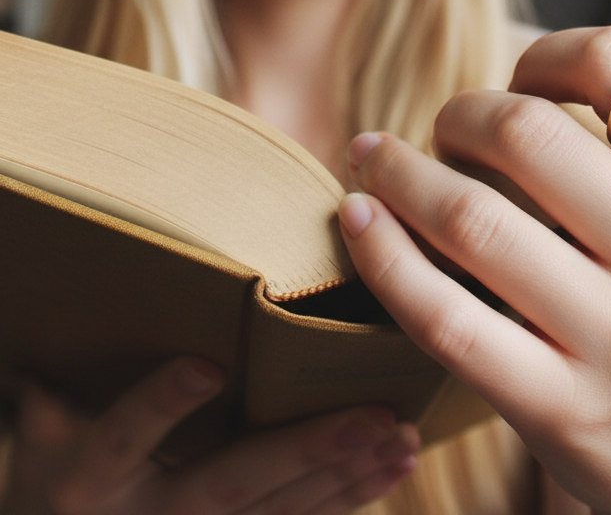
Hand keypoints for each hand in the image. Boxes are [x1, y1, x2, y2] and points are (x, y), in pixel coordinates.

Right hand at [2, 357, 417, 514]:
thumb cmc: (58, 457)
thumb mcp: (51, 416)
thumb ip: (83, 365)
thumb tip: (114, 277)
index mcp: (89, 474)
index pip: (124, 433)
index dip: (162, 402)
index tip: (205, 365)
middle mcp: (145, 514)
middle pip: (230, 482)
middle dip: (305, 450)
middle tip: (371, 416)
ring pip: (278, 511)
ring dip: (346, 474)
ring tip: (401, 434)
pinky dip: (349, 497)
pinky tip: (392, 466)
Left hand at [338, 26, 610, 514]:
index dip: (554, 51)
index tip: (525, 75)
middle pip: (530, 137)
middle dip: (466, 112)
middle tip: (450, 124)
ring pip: (474, 220)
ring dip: (402, 170)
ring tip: (379, 157)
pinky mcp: (559, 410)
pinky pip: (444, 316)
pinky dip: (383, 255)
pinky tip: (358, 217)